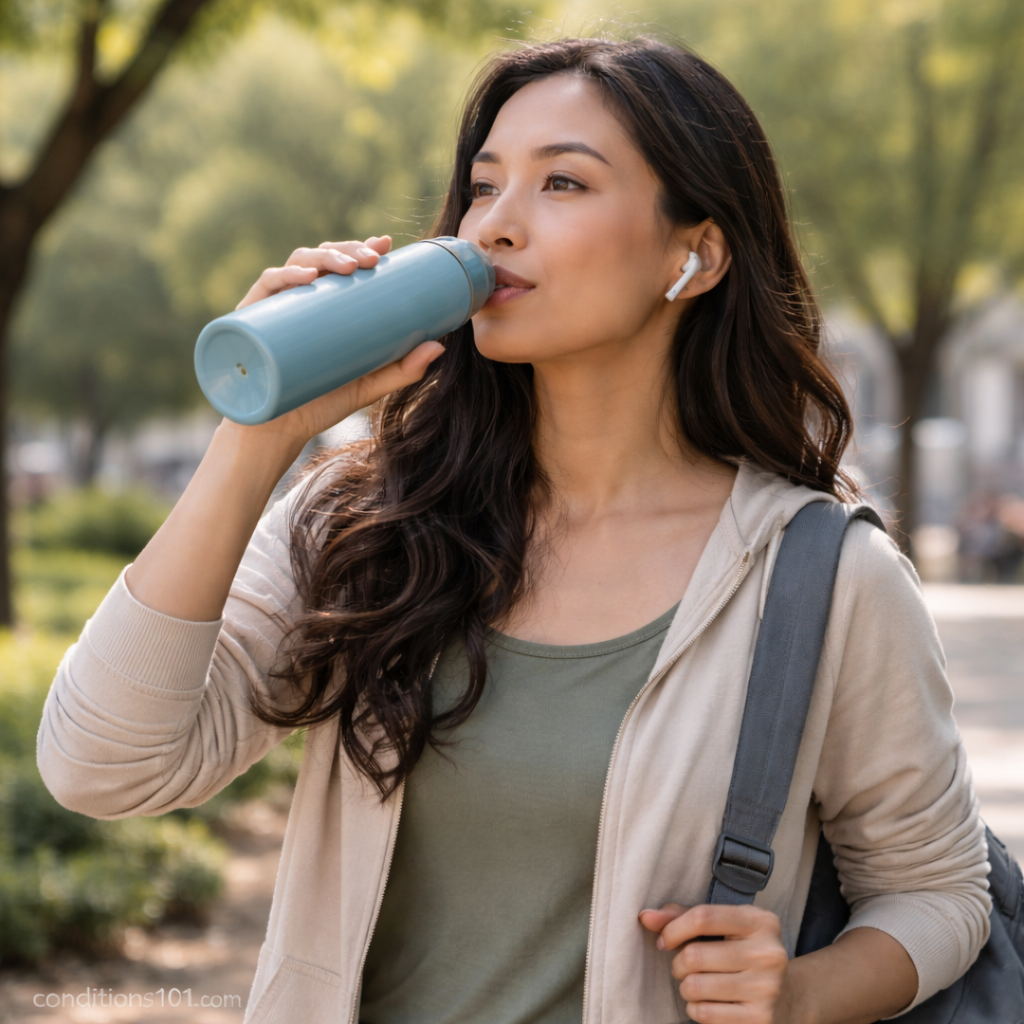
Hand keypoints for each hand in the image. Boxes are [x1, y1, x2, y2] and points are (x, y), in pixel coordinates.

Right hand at [227, 235, 444, 446]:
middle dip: (348, 250)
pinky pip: (265, 287)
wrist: (277, 432)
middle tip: (372, 259)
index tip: (386, 243)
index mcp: (324, 306)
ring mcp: (274, 307)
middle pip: (322, 258)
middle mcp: (299, 300)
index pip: (342, 265)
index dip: (362, 247)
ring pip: (297, 264)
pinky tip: (306, 278)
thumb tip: (440, 346)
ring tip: (348, 266)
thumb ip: (403, 369)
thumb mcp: (368, 386)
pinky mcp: (250, 319)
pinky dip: (284, 276)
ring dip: (323, 256)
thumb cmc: (320, 403)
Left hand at [639, 903, 790, 1023]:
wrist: (789, 998)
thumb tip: (645, 916)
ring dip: (685, 987)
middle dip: (678, 964)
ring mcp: (767, 989)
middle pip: (694, 955)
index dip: (673, 929)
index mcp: (760, 921)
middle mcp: (768, 954)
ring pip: (694, 986)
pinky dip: (695, 1009)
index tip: (664, 940)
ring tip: (697, 984)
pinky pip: (704, 1013)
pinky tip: (707, 1003)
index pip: (702, 917)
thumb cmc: (742, 953)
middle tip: (684, 967)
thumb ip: (684, 917)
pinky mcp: (760, 1019)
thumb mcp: (723, 928)